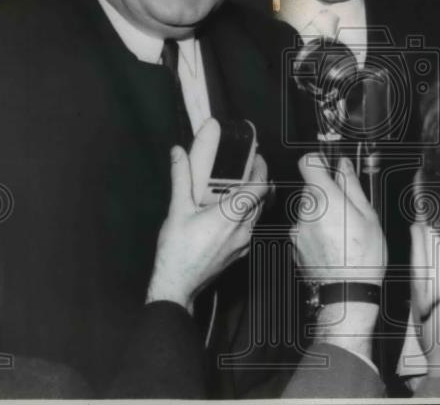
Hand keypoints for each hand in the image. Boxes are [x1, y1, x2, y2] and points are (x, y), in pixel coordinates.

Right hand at [146, 118, 267, 312]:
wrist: (177, 285)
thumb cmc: (177, 252)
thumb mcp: (177, 209)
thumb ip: (181, 178)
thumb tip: (178, 153)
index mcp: (231, 215)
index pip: (260, 187)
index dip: (261, 169)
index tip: (256, 158)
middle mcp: (243, 229)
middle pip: (262, 200)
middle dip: (257, 182)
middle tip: (246, 169)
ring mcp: (243, 243)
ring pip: (257, 214)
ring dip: (253, 200)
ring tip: (238, 188)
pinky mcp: (240, 252)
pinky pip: (250, 228)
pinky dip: (246, 216)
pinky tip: (231, 213)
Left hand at [291, 155, 386, 284]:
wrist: (346, 294)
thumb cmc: (363, 257)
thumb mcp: (368, 216)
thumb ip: (352, 185)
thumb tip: (344, 165)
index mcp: (325, 197)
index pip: (308, 162)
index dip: (320, 161)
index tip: (331, 168)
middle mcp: (306, 210)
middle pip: (311, 188)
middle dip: (327, 193)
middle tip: (347, 210)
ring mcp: (298, 228)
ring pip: (308, 209)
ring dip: (321, 213)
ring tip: (341, 232)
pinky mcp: (294, 244)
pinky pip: (304, 227)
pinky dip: (315, 230)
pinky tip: (332, 244)